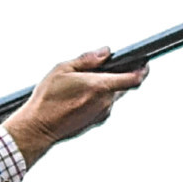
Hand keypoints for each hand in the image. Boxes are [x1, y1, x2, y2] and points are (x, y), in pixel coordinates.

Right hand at [3, 50, 146, 162]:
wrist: (37, 129)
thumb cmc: (47, 100)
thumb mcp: (63, 69)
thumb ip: (88, 59)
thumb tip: (105, 52)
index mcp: (100, 87)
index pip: (134, 79)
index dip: (142, 70)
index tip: (144, 63)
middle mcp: (105, 103)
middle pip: (124, 87)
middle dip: (120, 76)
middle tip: (108, 69)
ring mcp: (102, 115)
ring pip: (112, 97)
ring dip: (105, 88)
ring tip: (84, 84)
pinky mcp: (95, 123)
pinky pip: (103, 107)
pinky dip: (97, 99)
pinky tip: (79, 97)